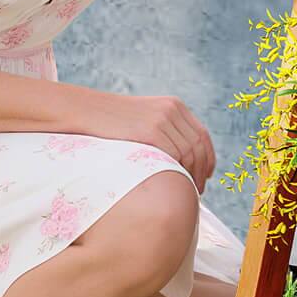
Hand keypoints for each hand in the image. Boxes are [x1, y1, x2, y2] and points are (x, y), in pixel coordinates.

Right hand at [92, 95, 215, 192]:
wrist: (88, 111)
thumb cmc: (112, 121)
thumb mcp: (144, 118)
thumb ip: (165, 130)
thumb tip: (181, 158)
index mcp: (174, 105)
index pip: (202, 134)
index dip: (208, 157)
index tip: (207, 175)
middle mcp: (172, 109)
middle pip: (199, 145)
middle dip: (202, 170)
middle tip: (199, 190)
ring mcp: (162, 119)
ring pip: (189, 153)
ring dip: (192, 175)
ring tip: (188, 191)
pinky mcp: (150, 131)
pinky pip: (173, 155)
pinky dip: (178, 171)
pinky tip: (174, 184)